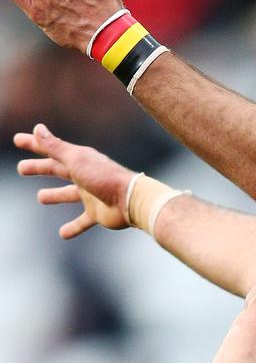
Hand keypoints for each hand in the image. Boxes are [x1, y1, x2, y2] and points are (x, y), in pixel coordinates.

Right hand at [16, 124, 135, 237]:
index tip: (17, 140)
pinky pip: (82, 222)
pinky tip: (62, 234)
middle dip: (39, 168)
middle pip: (57, 170)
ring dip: (55, 195)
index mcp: (80, 160)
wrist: (130, 200)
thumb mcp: (76, 160)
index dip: (34, 144)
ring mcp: (91, 195)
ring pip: (68, 194)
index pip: (52, 150)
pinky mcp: (97, 213)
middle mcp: (85, 175)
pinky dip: (73, 227)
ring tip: (40, 197)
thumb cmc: (104, 177)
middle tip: (21, 169)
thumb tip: (37, 129)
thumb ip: (56, 147)